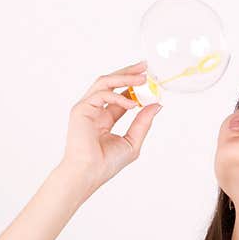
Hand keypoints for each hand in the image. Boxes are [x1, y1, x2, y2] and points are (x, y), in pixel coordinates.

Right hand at [59, 60, 162, 192]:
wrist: (90, 172)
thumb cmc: (106, 163)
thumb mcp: (132, 141)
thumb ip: (143, 123)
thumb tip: (157, 105)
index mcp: (105, 118)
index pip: (120, 95)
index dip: (134, 86)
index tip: (149, 79)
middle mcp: (95, 110)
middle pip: (111, 83)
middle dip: (128, 73)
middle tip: (145, 67)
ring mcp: (87, 108)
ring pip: (105, 82)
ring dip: (124, 77)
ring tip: (142, 77)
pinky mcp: (81, 109)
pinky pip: (101, 94)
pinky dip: (118, 96)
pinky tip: (132, 103)